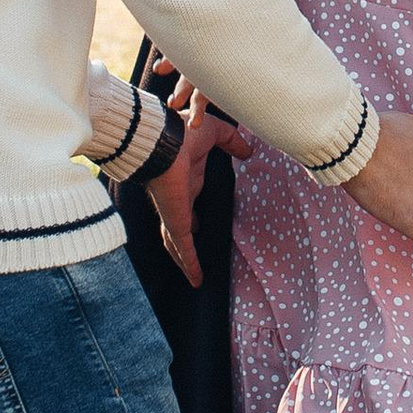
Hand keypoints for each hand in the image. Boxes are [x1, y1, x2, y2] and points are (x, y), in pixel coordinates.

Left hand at [151, 101, 229, 290]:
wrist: (163, 139)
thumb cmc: (183, 133)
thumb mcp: (214, 134)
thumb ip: (231, 141)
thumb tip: (248, 151)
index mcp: (185, 182)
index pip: (186, 206)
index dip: (190, 218)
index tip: (198, 225)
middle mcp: (178, 201)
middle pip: (177, 230)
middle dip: (183, 244)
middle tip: (194, 256)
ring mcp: (175, 214)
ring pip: (177, 245)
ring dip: (184, 261)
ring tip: (195, 279)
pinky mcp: (176, 222)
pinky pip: (183, 248)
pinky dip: (189, 264)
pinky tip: (197, 279)